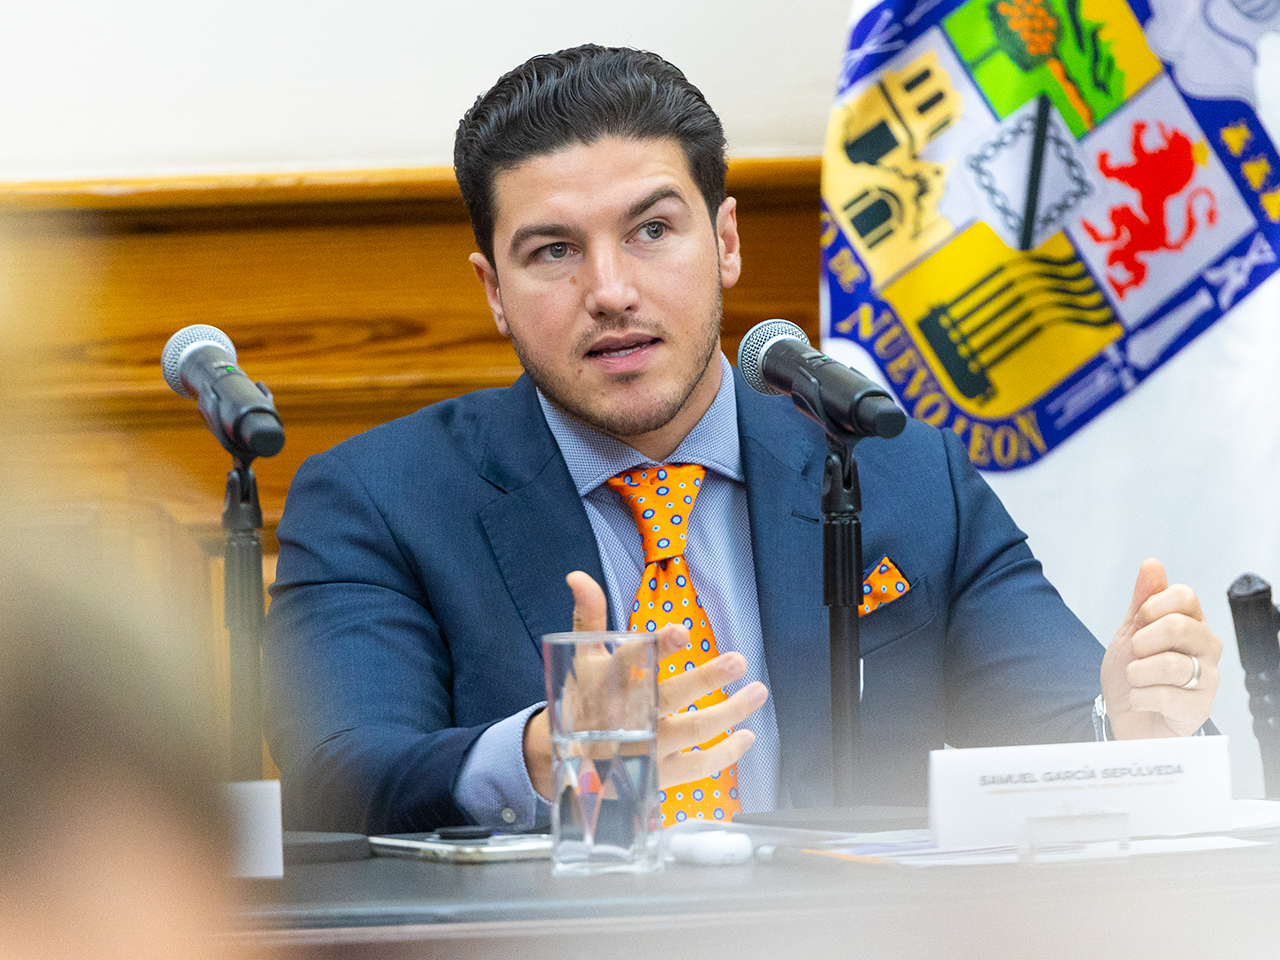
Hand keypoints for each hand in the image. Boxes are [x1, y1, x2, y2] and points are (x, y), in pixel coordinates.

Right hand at [523, 571, 765, 798]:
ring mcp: (646, 748)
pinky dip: (726, 753)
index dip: (657, 647)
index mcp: (608, 682)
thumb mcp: (582, 657)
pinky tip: (747, 735)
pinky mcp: (659, 774)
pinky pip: (697, 766)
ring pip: (693, 730)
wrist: (568, 762)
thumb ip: (589, 615)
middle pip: (670, 696)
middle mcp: (629, 716)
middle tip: (738, 660)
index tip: (682, 631)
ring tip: (758, 690)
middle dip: (706, 679)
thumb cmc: (583, 697)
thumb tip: (578, 576)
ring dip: (730, 711)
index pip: (633, 661)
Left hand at [1100, 558, 1220, 738]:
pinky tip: (1142, 701)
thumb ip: (1143, 600)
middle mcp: (1207, 649)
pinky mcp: (1200, 710)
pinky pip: (1163, 696)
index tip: (1138, 623)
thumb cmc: (1132, 674)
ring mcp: (1208, 679)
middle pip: (1178, 626)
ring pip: (1170, 664)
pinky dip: (1139, 698)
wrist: (1126, 717)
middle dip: (1142, 641)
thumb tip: (1152, 563)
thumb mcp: (1130, 632)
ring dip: (1136, 673)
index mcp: (1192, 624)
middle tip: (1136, 655)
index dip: (1151, 607)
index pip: (1184, 596)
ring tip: (1136, 680)